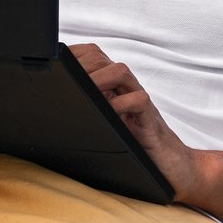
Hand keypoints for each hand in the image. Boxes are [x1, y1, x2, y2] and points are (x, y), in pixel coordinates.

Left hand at [67, 43, 209, 198]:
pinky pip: (139, 100)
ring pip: (120, 71)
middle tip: (61, 81)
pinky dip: (121, 104)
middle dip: (79, 65)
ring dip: (97, 79)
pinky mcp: (150, 119)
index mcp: (111, 87)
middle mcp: (125, 89)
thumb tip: (52, 108)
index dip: (70, 56)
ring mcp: (139, 101)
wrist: (171, 166)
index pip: (90, 56)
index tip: (52, 66)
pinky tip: (109, 115)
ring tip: (81, 94)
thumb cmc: (133, 148)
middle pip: (101, 58)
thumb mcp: (104, 127)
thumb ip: (87, 111)